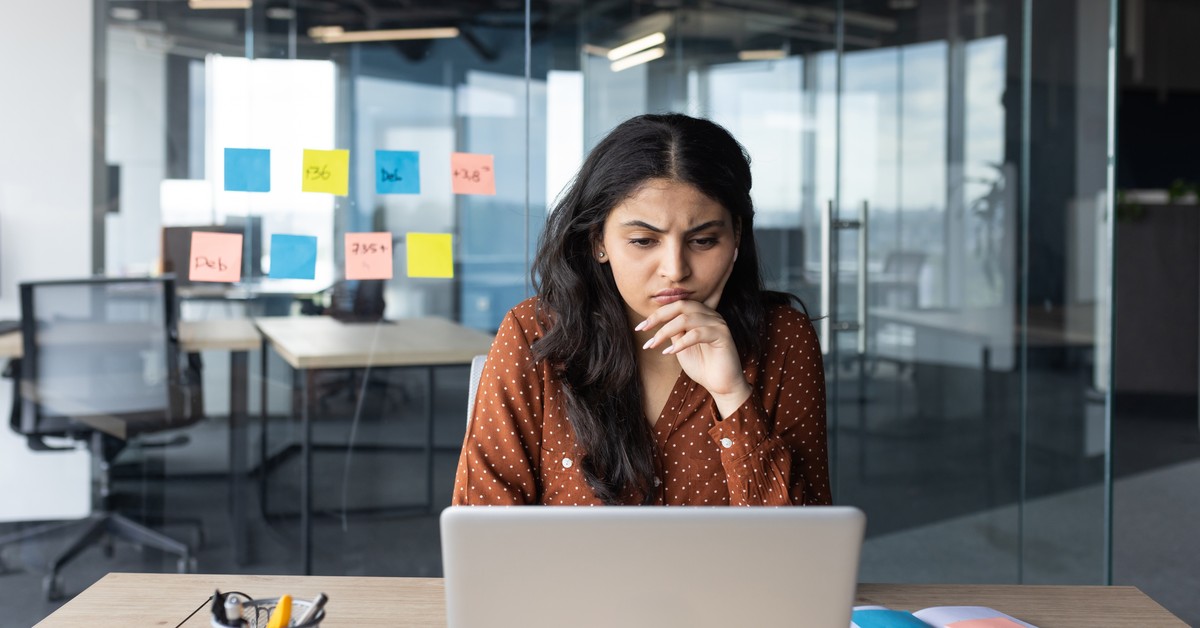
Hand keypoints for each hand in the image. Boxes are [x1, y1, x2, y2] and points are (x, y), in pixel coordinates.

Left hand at [636, 268, 750, 417]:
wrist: (720, 385)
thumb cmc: (701, 366)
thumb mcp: (680, 346)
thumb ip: (673, 332)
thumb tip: (654, 321)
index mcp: (701, 314)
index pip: (676, 306)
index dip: (656, 314)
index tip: (640, 327)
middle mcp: (711, 315)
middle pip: (681, 306)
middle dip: (659, 317)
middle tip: (644, 329)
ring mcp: (718, 323)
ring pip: (687, 319)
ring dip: (666, 331)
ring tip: (654, 345)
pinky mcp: (723, 335)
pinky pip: (698, 333)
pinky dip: (681, 343)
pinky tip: (670, 352)